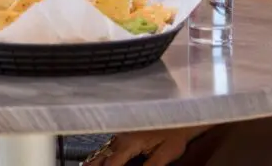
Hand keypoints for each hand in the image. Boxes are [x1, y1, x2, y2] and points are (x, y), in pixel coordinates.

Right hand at [82, 127, 208, 165]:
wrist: (181, 110)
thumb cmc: (177, 132)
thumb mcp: (165, 154)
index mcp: (128, 144)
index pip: (109, 165)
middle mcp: (121, 137)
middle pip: (100, 157)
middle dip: (94, 165)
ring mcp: (122, 133)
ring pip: (103, 150)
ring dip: (97, 161)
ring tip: (89, 165)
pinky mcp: (126, 130)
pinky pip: (110, 145)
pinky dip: (104, 155)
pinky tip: (103, 160)